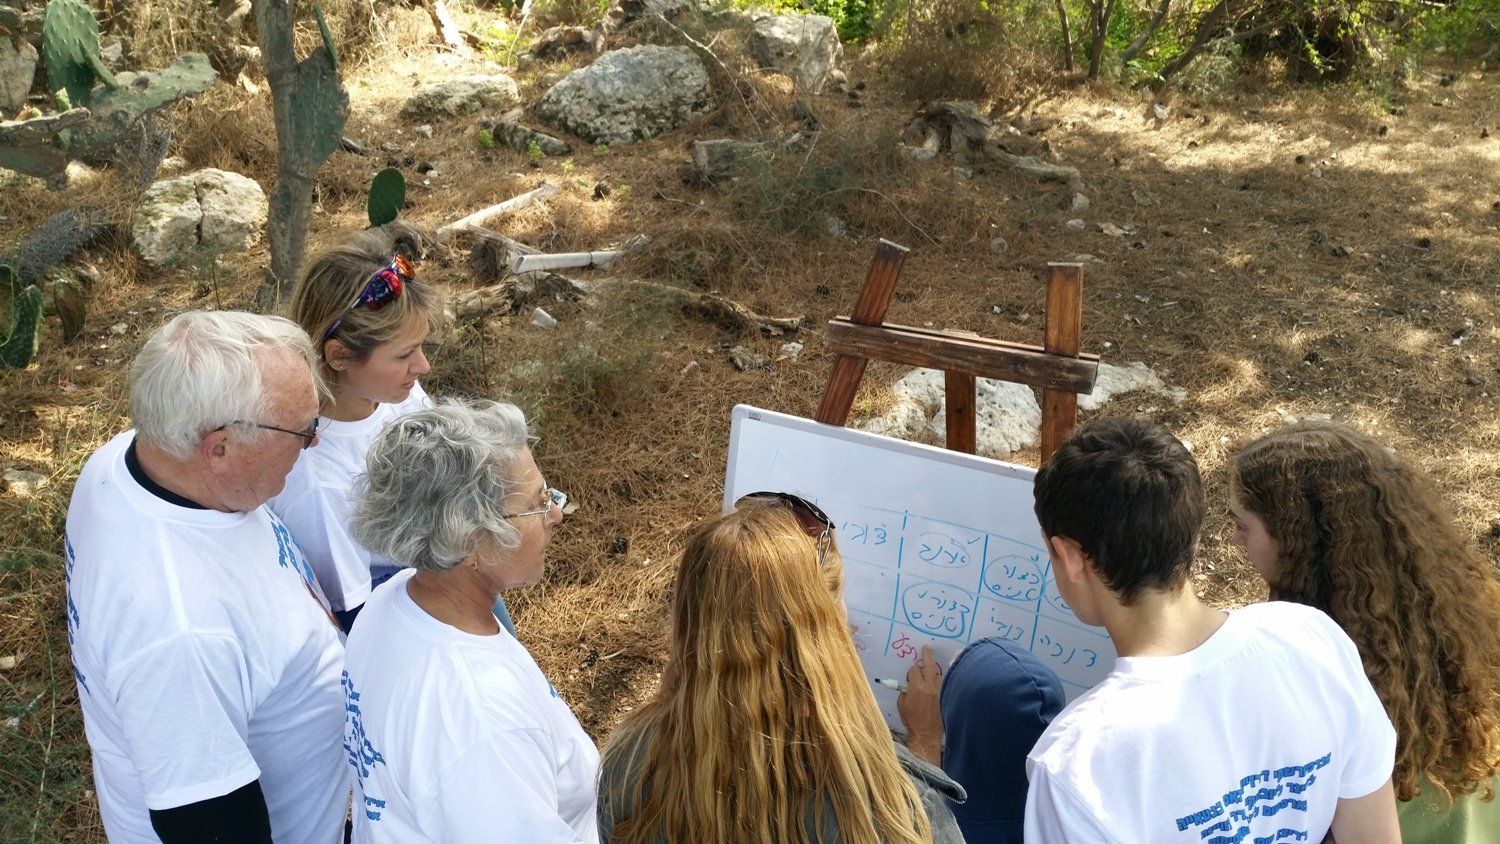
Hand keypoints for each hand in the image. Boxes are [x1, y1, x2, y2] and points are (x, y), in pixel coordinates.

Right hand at [897, 645, 943, 765]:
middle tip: (926, 648)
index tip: (910, 677)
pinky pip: (944, 684)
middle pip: (929, 664)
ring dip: (933, 674)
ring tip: (930, 679)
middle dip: (927, 654)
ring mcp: (940, 691)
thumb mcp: (902, 704)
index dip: (911, 672)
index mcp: (916, 687)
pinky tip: (938, 686)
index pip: (914, 669)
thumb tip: (909, 684)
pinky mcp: (946, 696)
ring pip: (938, 674)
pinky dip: (940, 683)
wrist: (926, 734)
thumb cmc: (912, 720)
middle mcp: (930, 686)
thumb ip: (905, 691)